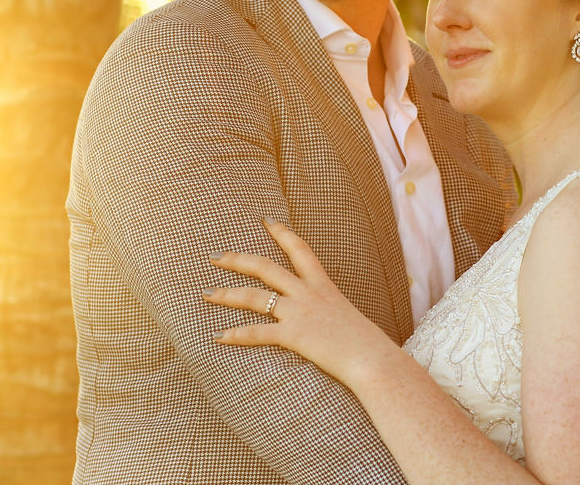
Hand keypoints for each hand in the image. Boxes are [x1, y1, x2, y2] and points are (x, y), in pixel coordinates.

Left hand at [204, 218, 397, 385]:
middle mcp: (307, 293)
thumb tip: (327, 319)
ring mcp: (299, 313)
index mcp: (323, 286)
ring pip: (253, 297)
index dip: (282, 233)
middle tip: (214, 256)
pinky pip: (256, 332)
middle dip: (236, 260)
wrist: (373, 359)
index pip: (300, 249)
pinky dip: (234, 334)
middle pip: (265, 267)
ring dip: (226, 294)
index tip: (266, 220)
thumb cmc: (367, 344)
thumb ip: (332, 312)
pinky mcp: (293, 336)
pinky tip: (218, 336)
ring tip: (206, 294)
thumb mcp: (349, 317)